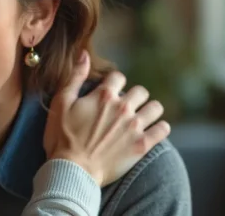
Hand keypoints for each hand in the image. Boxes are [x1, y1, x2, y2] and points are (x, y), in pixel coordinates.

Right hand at [43, 50, 170, 186]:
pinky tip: (151, 130)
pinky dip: (159, 127)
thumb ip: (75, 77)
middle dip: (133, 96)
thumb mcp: (61, 103)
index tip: (108, 92)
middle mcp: (123, 108)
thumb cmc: (62, 137)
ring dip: (149, 110)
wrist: (72, 170)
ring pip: (155, 108)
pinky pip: (163, 129)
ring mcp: (134, 127)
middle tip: (124, 107)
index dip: (112, 83)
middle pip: (140, 91)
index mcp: (104, 96)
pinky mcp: (142, 145)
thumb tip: (84, 54)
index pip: (118, 77)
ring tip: (140, 117)